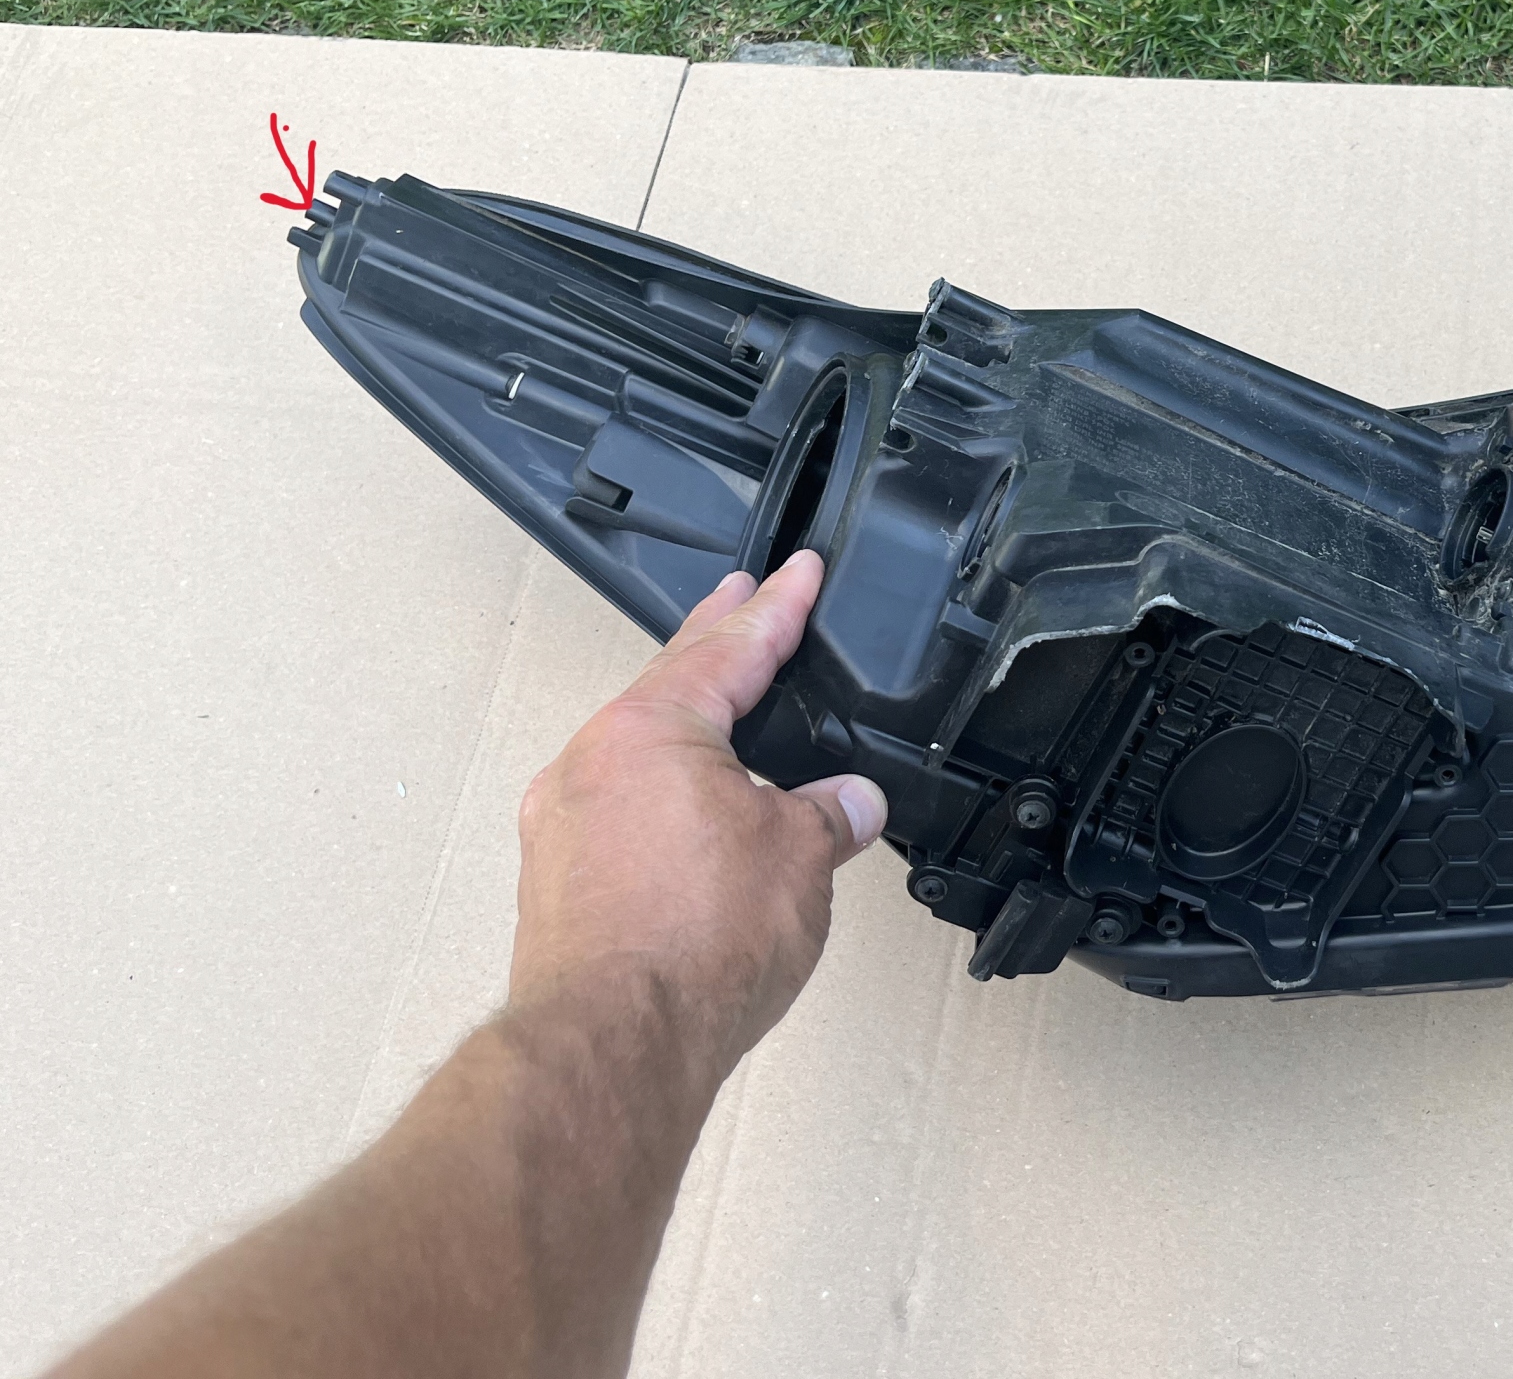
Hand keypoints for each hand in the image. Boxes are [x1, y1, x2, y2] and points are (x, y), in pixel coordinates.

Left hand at [509, 550, 886, 1087]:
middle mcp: (589, 763)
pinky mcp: (553, 887)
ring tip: (723, 717)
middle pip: (666, 684)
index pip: (730, 647)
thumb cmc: (695, 943)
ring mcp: (559, 827)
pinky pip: (614, 813)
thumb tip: (851, 803)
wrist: (614, 1046)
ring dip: (683, 728)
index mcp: (650, 728)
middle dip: (714, 644)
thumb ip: (829, 815)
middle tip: (741, 601)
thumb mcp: (800, 858)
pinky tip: (690, 821)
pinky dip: (659, 799)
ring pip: (633, 752)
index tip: (799, 573)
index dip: (776, 608)